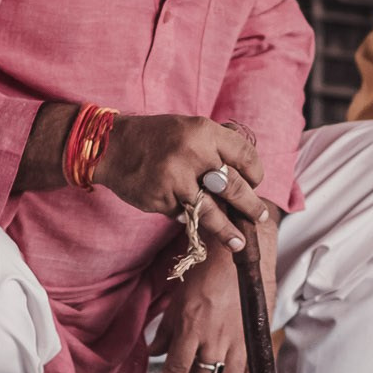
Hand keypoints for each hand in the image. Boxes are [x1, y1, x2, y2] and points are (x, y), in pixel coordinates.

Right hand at [99, 116, 265, 250]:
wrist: (113, 146)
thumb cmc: (157, 137)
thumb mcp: (189, 129)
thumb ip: (216, 147)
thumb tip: (246, 175)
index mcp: (204, 132)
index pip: (244, 156)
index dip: (255, 173)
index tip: (255, 183)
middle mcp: (193, 154)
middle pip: (233, 187)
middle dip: (250, 207)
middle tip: (259, 218)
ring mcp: (176, 179)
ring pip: (211, 212)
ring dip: (228, 231)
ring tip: (238, 243)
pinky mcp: (161, 199)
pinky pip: (182, 214)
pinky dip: (187, 215)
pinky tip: (184, 210)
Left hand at [156, 242, 254, 372]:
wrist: (241, 253)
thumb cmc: (206, 272)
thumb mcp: (179, 299)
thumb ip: (167, 329)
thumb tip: (155, 352)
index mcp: (192, 328)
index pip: (177, 371)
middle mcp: (215, 338)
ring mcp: (238, 339)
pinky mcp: (255, 336)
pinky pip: (252, 371)